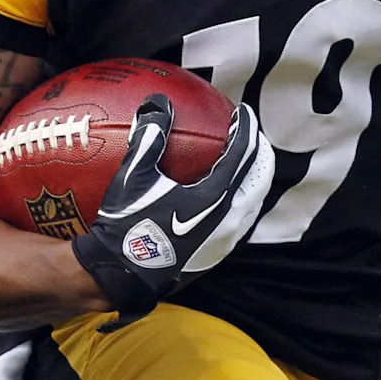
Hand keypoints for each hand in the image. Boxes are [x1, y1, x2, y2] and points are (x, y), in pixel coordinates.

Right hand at [73, 93, 273, 328]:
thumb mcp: (134, 176)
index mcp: (216, 198)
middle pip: (261, 176)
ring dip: (253, 173)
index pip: (244, 153)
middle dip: (259, 150)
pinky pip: (243, 216)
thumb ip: (149, 135)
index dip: (246, 127)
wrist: (119, 279)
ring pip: (255, 199)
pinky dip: (242, 194)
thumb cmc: (126, 225)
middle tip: (248, 131)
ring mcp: (227, 240)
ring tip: (242, 156)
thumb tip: (158, 101)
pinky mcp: (218, 253)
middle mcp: (230, 220)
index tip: (242, 110)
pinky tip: (223, 189)